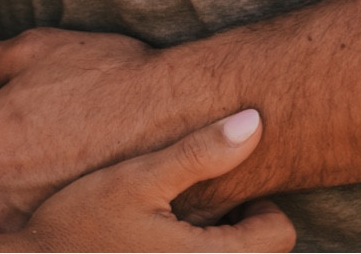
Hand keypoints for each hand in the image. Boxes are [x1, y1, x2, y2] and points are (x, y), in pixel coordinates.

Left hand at [0, 29, 194, 231]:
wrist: (173, 114)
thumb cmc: (98, 76)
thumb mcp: (24, 54)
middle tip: (14, 149)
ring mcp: (24, 232)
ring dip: (6, 201)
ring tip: (42, 162)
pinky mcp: (58, 242)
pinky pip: (28, 234)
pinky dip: (35, 213)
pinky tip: (61, 181)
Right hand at [21, 111, 294, 252]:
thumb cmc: (80, 223)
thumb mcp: (137, 178)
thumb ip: (199, 152)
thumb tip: (256, 120)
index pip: (280, 233)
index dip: (258, 204)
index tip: (221, 187)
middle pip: (259, 250)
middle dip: (238, 226)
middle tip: (197, 201)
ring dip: (214, 242)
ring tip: (177, 220)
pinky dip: (187, 252)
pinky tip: (154, 240)